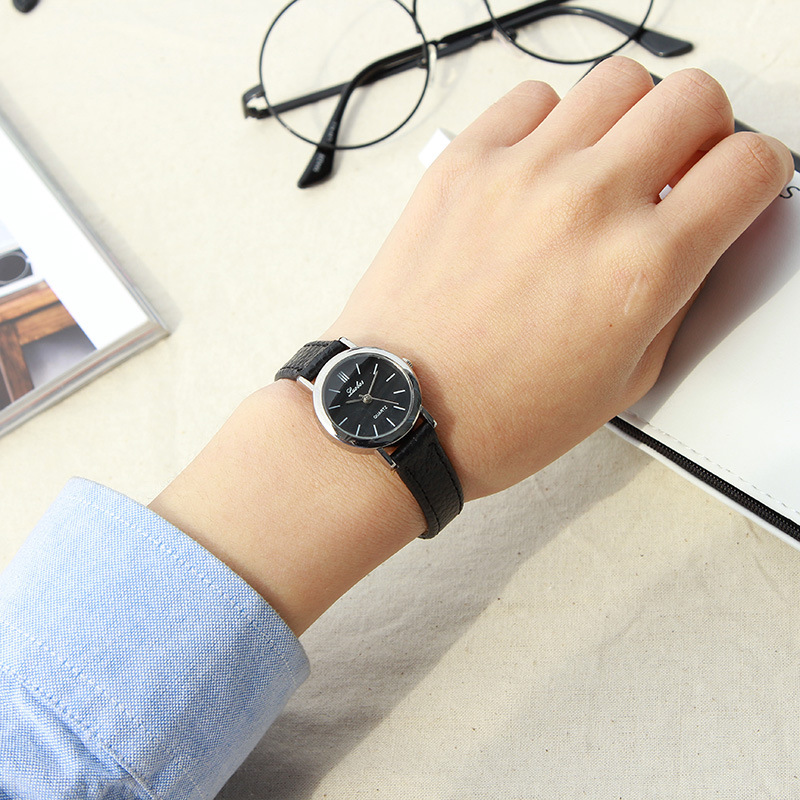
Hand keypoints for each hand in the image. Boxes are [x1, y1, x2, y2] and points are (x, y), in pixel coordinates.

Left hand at [151, 58, 793, 633]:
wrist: (400, 412)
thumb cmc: (499, 415)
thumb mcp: (624, 381)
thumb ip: (676, 296)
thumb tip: (699, 236)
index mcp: (641, 270)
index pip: (751, 165)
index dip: (759, 173)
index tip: (737, 185)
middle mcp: (586, 205)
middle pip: (694, 96)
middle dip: (705, 131)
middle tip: (679, 170)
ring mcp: (520, 174)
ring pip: (618, 80)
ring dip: (632, 118)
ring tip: (608, 166)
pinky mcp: (462, 164)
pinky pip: (532, 97)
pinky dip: (552, 122)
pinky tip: (542, 166)